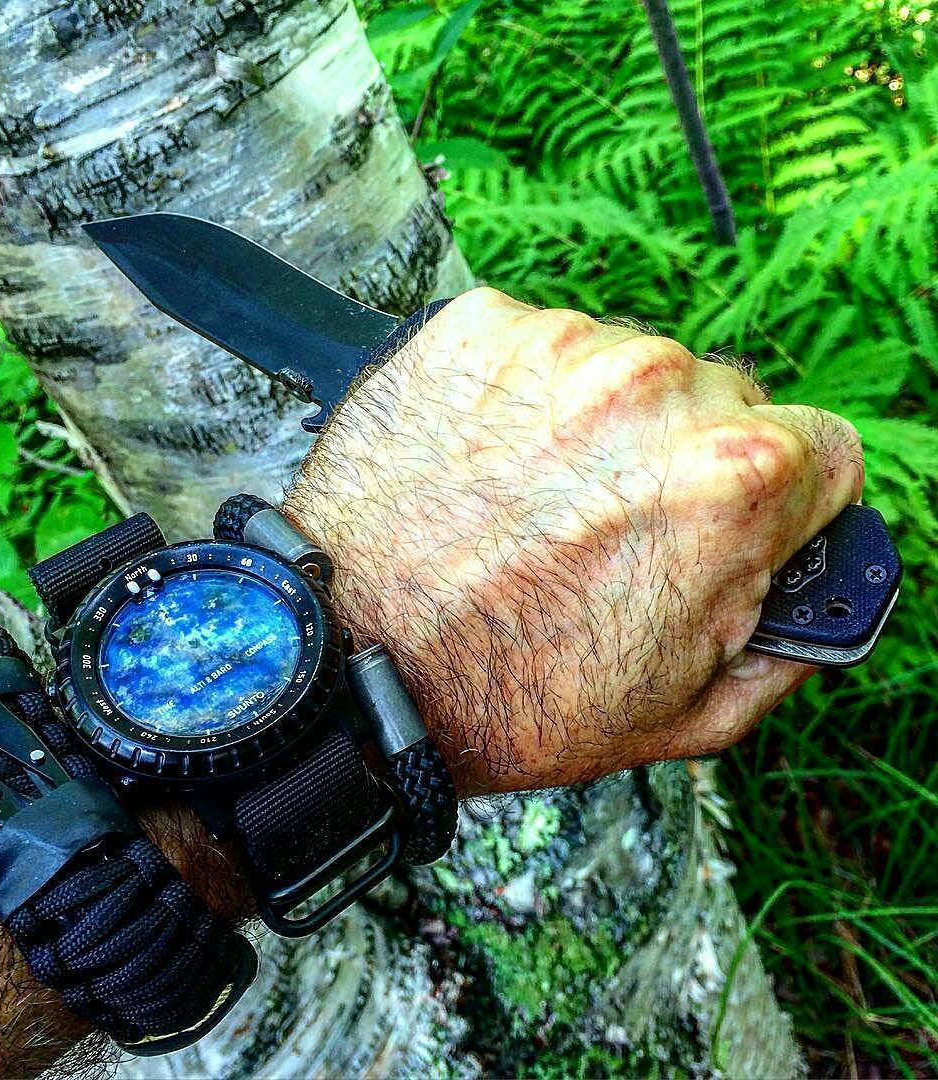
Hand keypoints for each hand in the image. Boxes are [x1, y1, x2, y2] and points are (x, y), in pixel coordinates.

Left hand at [284, 288, 863, 794]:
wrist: (349, 660)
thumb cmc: (504, 695)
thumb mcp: (685, 715)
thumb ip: (786, 641)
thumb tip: (820, 583)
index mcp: (733, 482)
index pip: (822, 445)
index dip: (783, 498)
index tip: (732, 521)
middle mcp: (653, 390)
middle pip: (723, 401)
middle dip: (687, 461)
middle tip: (611, 525)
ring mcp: (555, 348)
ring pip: (627, 370)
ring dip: (600, 425)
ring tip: (535, 502)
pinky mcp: (473, 330)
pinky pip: (537, 350)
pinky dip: (524, 397)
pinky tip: (488, 465)